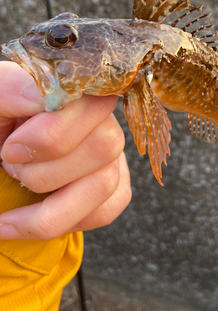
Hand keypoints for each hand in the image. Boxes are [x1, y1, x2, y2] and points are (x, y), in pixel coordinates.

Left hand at [0, 61, 130, 239]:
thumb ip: (14, 89)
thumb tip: (44, 96)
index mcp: (77, 91)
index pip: (94, 105)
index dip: (53, 134)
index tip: (12, 150)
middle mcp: (103, 119)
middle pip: (105, 146)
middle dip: (46, 171)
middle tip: (11, 166)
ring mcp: (113, 154)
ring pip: (105, 183)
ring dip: (50, 201)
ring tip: (20, 188)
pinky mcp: (114, 187)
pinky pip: (107, 210)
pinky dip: (63, 221)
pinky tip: (32, 216)